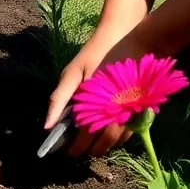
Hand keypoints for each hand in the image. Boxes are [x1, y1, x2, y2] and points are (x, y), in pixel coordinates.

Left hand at [46, 23, 150, 158]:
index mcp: (96, 102)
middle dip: (91, 149)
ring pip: (119, 138)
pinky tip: (110, 132)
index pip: (85, 135)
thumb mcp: (72, 72)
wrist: (127, 36)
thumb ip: (59, 99)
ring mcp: (131, 107)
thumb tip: (48, 126)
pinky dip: (120, 135)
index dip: (76, 146)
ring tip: (94, 145)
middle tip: (81, 151)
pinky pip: (131, 128)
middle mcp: (116, 109)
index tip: (69, 152)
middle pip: (104, 140)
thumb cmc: (95, 54)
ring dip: (107, 145)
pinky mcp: (142, 105)